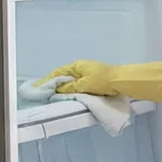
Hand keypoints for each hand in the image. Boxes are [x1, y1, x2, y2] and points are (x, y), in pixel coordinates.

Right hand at [34, 60, 161, 103]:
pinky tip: (69, 94)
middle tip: (44, 93)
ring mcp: (89, 72)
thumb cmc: (103, 81)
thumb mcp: (84, 85)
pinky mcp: (95, 79)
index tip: (38, 87)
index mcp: (77, 66)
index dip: (47, 80)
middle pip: (64, 76)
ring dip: (63, 87)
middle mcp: (81, 67)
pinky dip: (72, 88)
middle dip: (54, 83)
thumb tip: (57, 89)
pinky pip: (79, 84)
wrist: (122, 81)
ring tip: (54, 95)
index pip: (58, 73)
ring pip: (71, 80)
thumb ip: (70, 88)